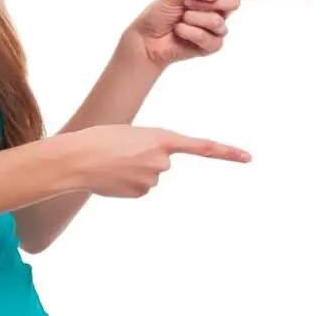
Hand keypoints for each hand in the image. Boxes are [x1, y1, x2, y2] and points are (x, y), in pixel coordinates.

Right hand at [76, 124, 250, 198]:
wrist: (78, 158)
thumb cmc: (99, 138)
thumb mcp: (129, 134)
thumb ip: (147, 150)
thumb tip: (151, 179)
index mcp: (161, 137)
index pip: (201, 146)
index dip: (225, 152)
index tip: (248, 157)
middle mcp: (162, 160)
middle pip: (160, 160)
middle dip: (144, 157)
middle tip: (120, 150)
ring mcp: (153, 179)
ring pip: (148, 175)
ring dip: (132, 170)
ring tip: (112, 161)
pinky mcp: (140, 193)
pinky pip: (138, 187)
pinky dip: (126, 182)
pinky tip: (110, 176)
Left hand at [124, 0, 307, 68]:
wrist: (147, 38)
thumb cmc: (159, 12)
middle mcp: (223, 9)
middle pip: (232, 1)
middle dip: (204, 2)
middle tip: (185, 6)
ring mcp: (219, 29)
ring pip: (218, 22)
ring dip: (194, 19)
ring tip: (181, 20)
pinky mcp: (212, 47)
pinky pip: (210, 39)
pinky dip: (191, 33)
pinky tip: (181, 33)